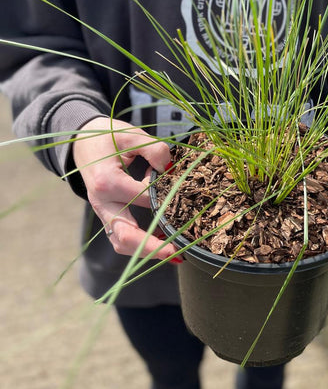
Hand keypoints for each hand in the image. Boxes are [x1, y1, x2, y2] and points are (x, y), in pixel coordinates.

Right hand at [73, 117, 180, 262]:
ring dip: (146, 251)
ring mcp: (102, 212)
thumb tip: (170, 168)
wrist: (81, 142)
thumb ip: (153, 148)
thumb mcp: (130, 134)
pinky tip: (162, 243)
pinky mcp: (106, 216)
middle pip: (126, 235)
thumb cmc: (107, 137)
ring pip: (121, 242)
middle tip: (178, 252)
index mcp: (107, 181)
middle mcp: (102, 202)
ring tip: (174, 254)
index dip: (167, 197)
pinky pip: (120, 237)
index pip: (144, 198)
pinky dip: (139, 245)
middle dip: (152, 247)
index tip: (186, 194)